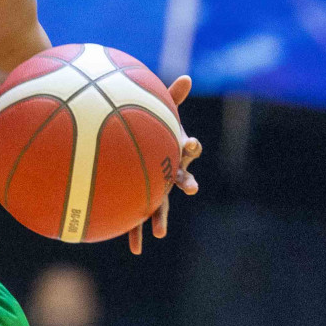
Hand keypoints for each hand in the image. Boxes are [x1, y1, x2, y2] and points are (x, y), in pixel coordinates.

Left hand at [129, 74, 201, 254]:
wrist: (132, 153)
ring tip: (160, 232)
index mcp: (171, 153)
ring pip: (159, 204)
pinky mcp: (139, 202)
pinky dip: (134, 232)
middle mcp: (167, 174)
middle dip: (185, 182)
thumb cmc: (147, 132)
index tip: (191, 142)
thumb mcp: (158, 114)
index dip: (189, 145)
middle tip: (192, 187)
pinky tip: (134, 249)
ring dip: (160, 218)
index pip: (184, 148)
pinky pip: (135, 218)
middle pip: (179, 178)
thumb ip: (170, 98)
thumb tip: (187, 76)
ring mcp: (154, 190)